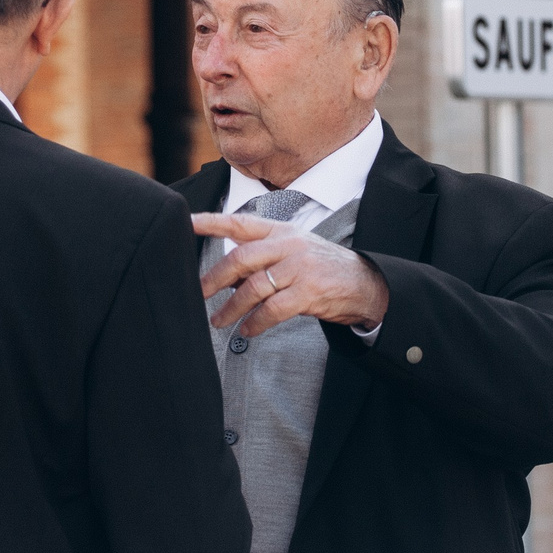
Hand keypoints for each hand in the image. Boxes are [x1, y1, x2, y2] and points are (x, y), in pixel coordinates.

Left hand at [193, 212, 387, 339]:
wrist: (365, 283)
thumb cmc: (322, 268)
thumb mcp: (293, 251)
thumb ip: (262, 257)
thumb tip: (225, 275)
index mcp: (282, 231)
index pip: (241, 222)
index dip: (211, 222)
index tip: (186, 223)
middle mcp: (289, 245)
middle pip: (241, 257)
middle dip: (214, 277)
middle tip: (197, 293)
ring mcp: (300, 268)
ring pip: (254, 287)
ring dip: (231, 307)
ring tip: (218, 321)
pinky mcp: (309, 292)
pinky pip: (272, 310)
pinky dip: (255, 322)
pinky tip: (247, 330)